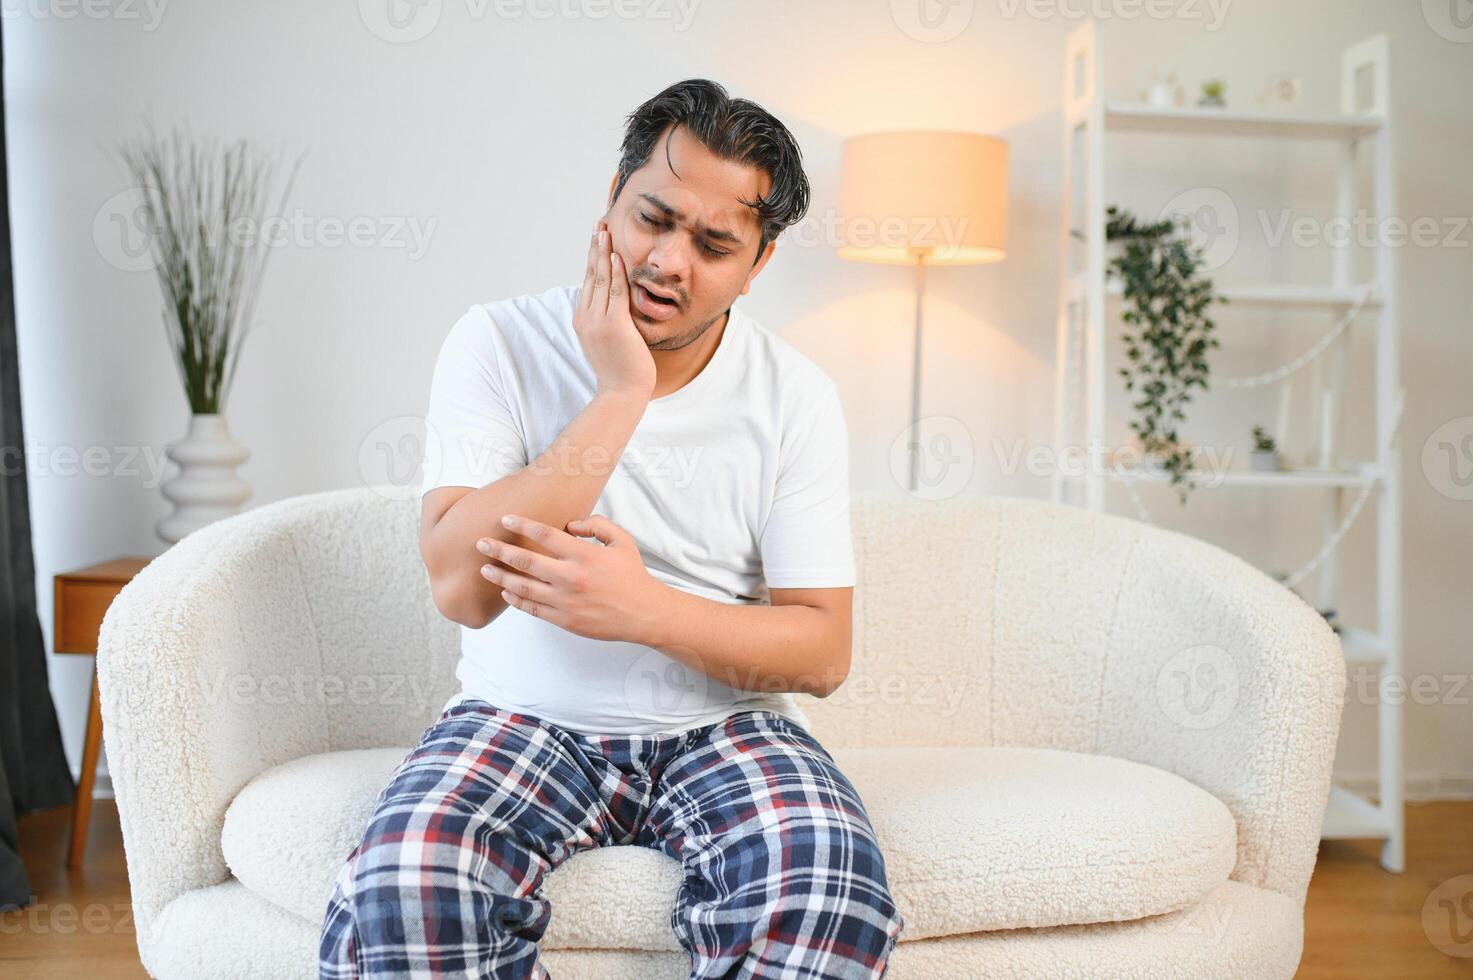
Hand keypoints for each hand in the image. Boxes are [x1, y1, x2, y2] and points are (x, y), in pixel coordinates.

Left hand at [477, 512, 662, 643]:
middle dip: (499, 550)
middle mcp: (571, 577)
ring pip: (523, 587)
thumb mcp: (622, 540)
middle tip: (481, 543)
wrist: (644, 613)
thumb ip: (597, 525)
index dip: (521, 525)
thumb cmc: (632, 575)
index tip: (504, 519)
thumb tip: (570, 524)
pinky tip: (506, 591)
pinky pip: (533, 609)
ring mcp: (566, 601)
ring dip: (501, 576)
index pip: (544, 535)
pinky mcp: (564, 620)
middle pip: (526, 561)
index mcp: (584, 555)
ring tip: (485, 569)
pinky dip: (516, 599)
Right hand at [576, 218, 654, 399]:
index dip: (592, 257)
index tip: (596, 237)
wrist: (622, 392)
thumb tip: (616, 301)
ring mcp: (598, 322)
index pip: (587, 281)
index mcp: (582, 319)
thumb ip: (608, 318)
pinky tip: (617, 256)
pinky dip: (615, 273)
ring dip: (603, 253)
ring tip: (605, 231)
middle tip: (599, 223)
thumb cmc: (621, 369)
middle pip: (590, 275)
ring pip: (600, 279)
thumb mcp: (609, 339)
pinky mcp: (614, 326)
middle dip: (595, 247)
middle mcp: (585, 317)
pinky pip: (615, 294)